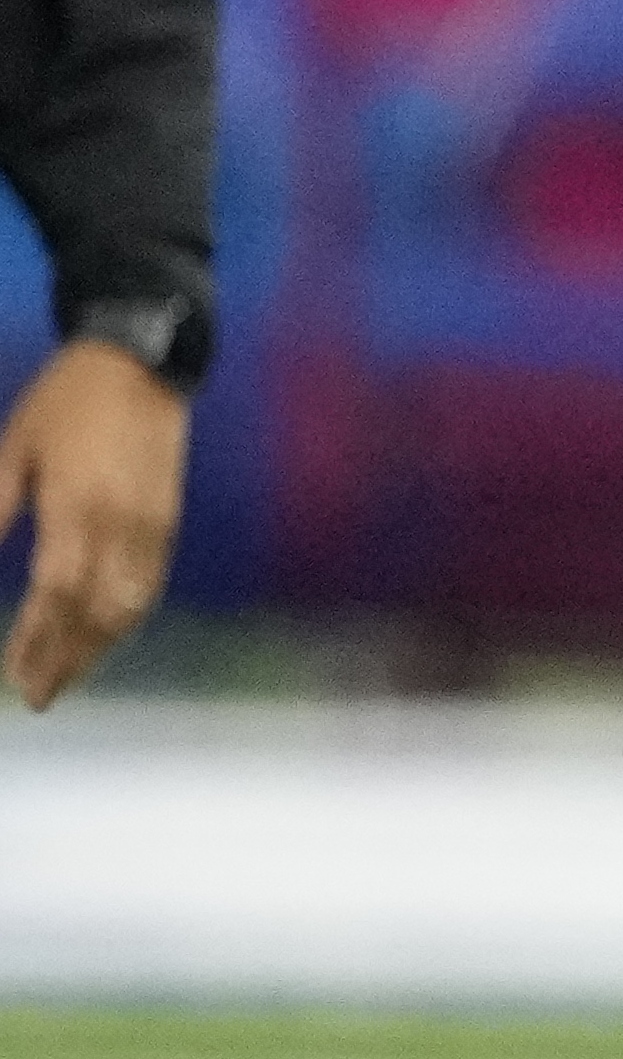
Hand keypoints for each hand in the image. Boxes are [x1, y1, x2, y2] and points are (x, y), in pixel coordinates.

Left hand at [1, 338, 185, 710]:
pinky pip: (150, 584)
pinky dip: (127, 619)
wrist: (142, 363)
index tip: (17, 675)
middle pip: (97, 611)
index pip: (56, 592)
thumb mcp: (14, 450)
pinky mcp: (169, 521)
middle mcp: (122, 524)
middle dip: (67, 659)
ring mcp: (153, 525)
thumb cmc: (65, 403)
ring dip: (99, 647)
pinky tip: (106, 635)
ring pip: (129, 605)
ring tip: (68, 676)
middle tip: (38, 695)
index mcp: (78, 505)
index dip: (36, 640)